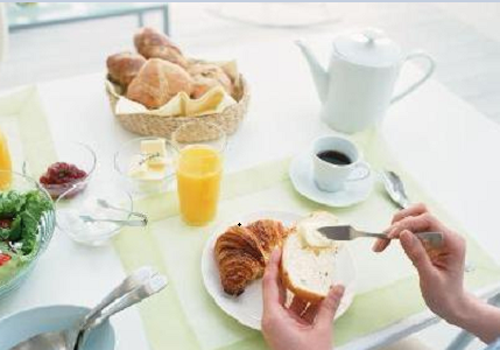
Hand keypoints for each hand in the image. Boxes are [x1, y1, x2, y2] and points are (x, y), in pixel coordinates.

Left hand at [261, 248, 344, 349]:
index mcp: (273, 318)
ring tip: (311, 269)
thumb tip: (338, 287)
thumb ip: (329, 307)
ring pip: (290, 300)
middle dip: (287, 271)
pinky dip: (308, 302)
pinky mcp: (290, 330)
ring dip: (301, 287)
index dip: (273, 265)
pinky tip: (320, 292)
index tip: (278, 249)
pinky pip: (297, 311)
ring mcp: (282, 325)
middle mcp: (274, 319)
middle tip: (293, 253)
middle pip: (278, 289)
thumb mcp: (321, 331)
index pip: (270, 284)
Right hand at [373, 204, 499, 343]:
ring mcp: (436, 236)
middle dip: (400, 222)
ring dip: (395, 227)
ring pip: (412, 219)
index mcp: (452, 241)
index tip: (390, 236)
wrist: (450, 304)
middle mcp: (445, 234)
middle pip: (420, 213)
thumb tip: (402, 233)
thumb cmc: (444, 295)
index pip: (428, 220)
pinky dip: (395, 235)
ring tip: (381, 243)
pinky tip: (385, 245)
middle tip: (385, 238)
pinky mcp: (426, 240)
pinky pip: (409, 230)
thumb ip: (417, 255)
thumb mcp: (430, 278)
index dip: (407, 224)